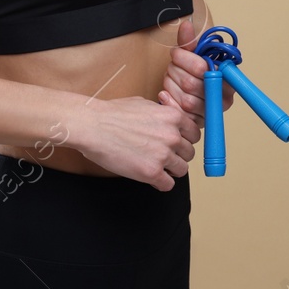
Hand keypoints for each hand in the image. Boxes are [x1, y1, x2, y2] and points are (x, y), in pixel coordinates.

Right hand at [65, 91, 197, 191]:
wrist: (93, 126)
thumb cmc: (113, 113)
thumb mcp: (145, 103)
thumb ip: (162, 112)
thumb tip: (168, 117)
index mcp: (173, 117)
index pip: (195, 134)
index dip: (185, 140)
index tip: (178, 144)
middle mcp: (173, 136)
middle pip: (189, 153)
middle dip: (178, 155)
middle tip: (165, 156)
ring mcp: (164, 155)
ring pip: (182, 170)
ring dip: (171, 170)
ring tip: (158, 168)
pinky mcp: (152, 172)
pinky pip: (168, 185)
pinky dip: (161, 184)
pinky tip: (152, 178)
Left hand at [161, 16, 233, 127]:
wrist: (183, 95)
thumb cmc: (191, 74)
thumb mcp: (192, 56)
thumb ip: (190, 43)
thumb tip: (186, 26)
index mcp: (228, 77)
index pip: (204, 69)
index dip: (187, 60)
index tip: (177, 54)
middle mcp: (224, 98)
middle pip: (192, 84)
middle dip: (175, 72)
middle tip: (172, 67)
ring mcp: (211, 112)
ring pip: (185, 99)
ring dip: (171, 86)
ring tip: (171, 80)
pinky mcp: (197, 124)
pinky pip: (179, 113)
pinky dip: (168, 100)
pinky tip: (166, 94)